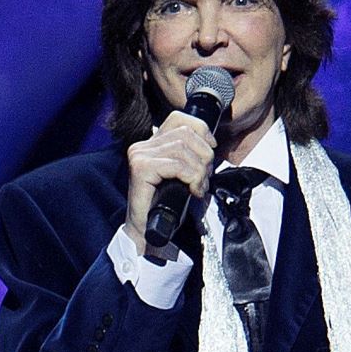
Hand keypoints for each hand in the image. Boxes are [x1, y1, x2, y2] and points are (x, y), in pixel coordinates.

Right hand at [123, 110, 215, 255]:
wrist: (148, 232)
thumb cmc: (166, 206)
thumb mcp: (182, 174)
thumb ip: (190, 155)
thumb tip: (210, 144)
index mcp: (151, 143)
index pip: (179, 118)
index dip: (201, 130)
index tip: (211, 148)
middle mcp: (142, 146)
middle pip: (186, 133)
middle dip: (204, 156)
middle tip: (204, 178)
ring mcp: (139, 156)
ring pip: (184, 149)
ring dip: (199, 171)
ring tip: (198, 187)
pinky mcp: (141, 169)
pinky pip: (178, 165)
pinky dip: (192, 178)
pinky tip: (193, 192)